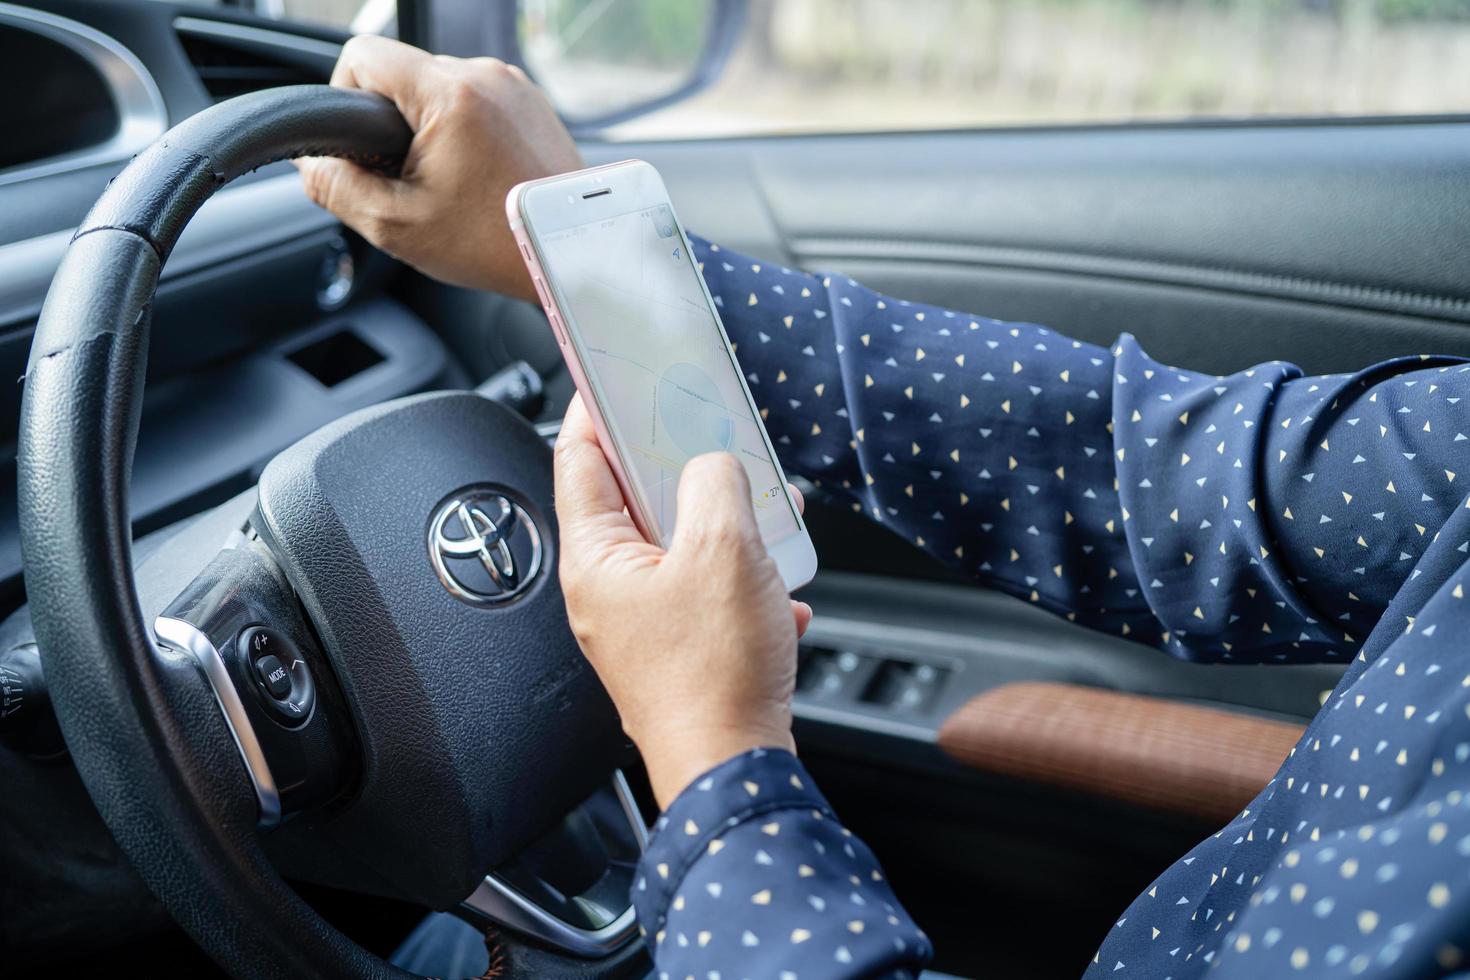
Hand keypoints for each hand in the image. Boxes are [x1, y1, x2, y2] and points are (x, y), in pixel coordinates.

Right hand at [295, 36, 581, 300]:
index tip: (360, 147)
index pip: (363, 55)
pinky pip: (475, 102)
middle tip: (408, 180)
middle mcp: (485, 75)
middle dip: (390, 123)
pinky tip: (475, 179)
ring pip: (439, 88)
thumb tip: (309, 162)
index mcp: (450, 93)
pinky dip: (462, 133)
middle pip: (403, 72)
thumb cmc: (496, 244)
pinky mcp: (531, 103)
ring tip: (448, 184)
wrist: (571, 253)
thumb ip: (336, 186)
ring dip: (428, 129)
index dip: (344, 97)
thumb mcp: (397, 225)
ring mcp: (513, 86)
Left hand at [554, 395, 812, 808]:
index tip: (612, 378)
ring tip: (763, 520)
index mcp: (595, 558)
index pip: (577, 460)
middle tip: (709, 441)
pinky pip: (704, 591)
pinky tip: (778, 593)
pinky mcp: (674, 649)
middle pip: (632, 501)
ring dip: (724, 526)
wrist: (736, 766)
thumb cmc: (715, 674)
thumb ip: (713, 483)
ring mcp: (638, 623)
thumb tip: (712, 465)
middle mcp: (605, 591)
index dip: (595, 411)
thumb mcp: (725, 549)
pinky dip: (741, 580)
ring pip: (677, 546)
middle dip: (679, 469)